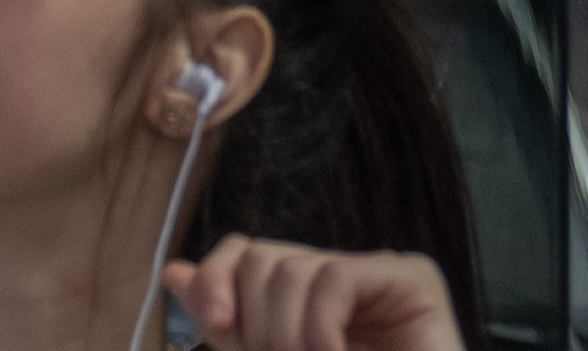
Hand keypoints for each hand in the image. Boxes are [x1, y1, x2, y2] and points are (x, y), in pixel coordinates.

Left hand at [164, 239, 461, 350]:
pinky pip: (337, 277)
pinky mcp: (413, 279)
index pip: (244, 253)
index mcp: (304, 299)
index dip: (218, 279)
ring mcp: (378, 274)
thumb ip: (228, 326)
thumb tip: (173, 271)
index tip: (216, 326)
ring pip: (294, 268)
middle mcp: (340, 278)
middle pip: (262, 258)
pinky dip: (321, 327)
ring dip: (286, 334)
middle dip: (255, 322)